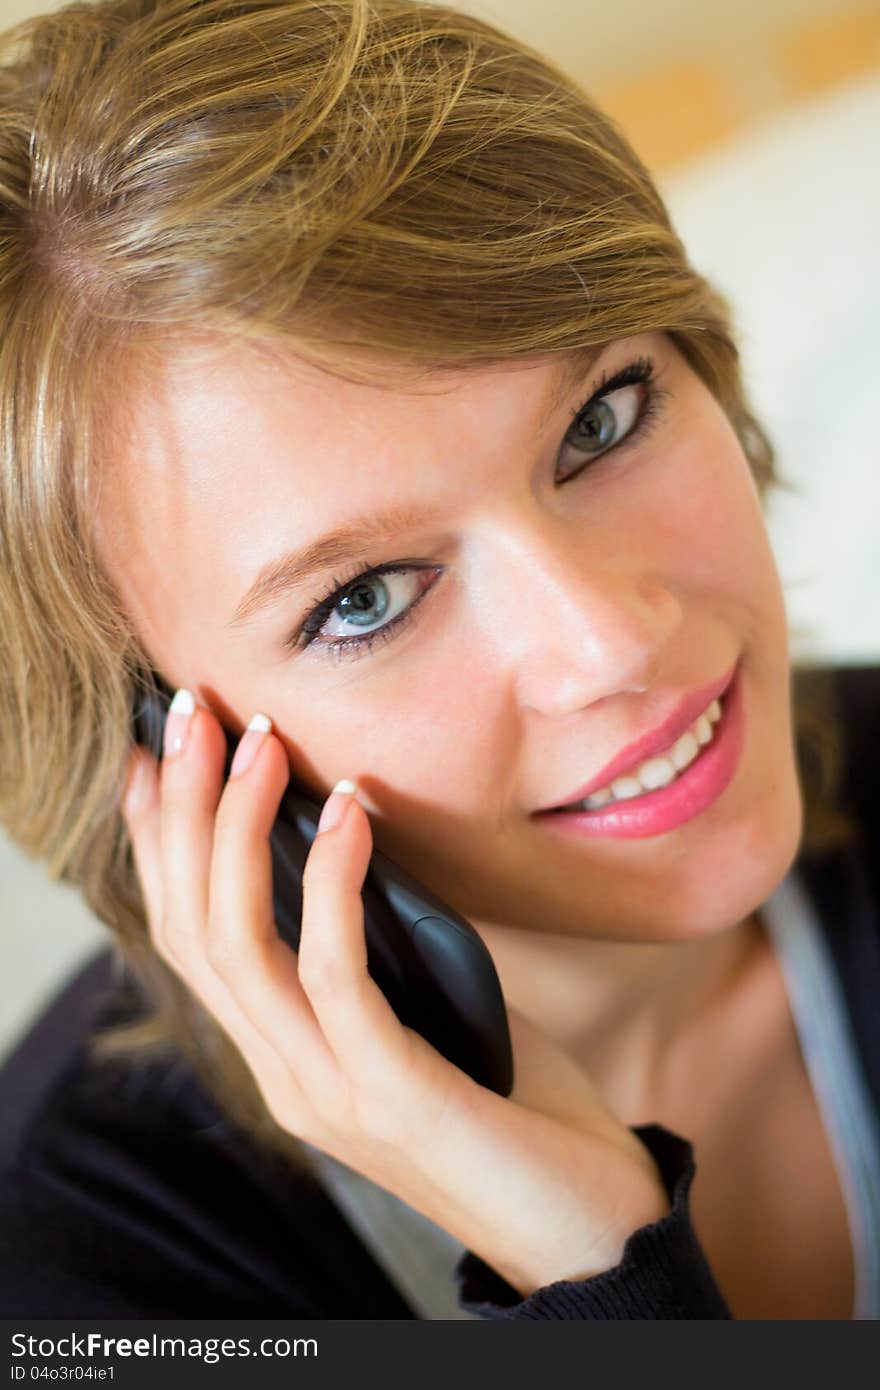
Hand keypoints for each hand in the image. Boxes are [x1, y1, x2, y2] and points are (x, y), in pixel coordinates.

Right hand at [121, 697, 668, 1298]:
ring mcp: (324, 1090)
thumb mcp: (432, 1009)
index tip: (161, 752)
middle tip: (194, 715)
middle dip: (183, 810)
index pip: (190, 935)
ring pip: (237, 943)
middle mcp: (283, 1073)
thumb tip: (359, 840)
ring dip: (238, 830)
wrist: (589, 1225)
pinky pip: (332, 973)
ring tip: (258, 743)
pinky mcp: (385, 1095)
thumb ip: (382, 947)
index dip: (161, 840)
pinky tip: (346, 813)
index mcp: (286, 1053)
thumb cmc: (518, 1104)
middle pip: (192, 926)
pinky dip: (330, 883)